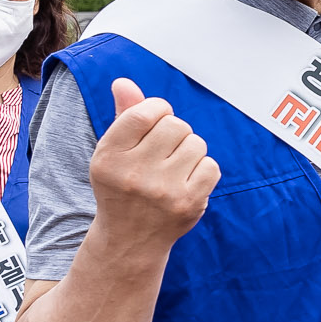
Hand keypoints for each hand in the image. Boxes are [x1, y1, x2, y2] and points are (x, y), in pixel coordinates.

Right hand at [91, 78, 219, 250]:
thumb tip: (123, 82)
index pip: (144, 112)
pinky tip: (185, 182)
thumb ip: (123, 115)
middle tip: (163, 152)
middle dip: (174, 132)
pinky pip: (211, 166)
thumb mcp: (113, 152)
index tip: (155, 122)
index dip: (157, 110)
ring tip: (173, 168)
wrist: (130, 239)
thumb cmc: (123, 185)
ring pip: (196, 143)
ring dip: (190, 150)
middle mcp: (133, 173)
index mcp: (109, 156)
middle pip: (175, 125)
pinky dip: (203, 170)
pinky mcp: (188, 203)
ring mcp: (162, 191)